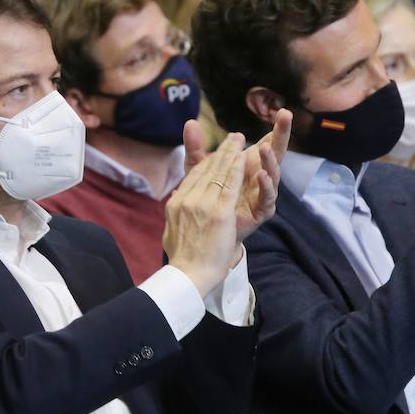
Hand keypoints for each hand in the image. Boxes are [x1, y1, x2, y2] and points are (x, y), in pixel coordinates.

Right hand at [164, 133, 245, 296]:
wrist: (188, 275)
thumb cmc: (183, 261)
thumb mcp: (171, 233)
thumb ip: (175, 216)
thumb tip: (173, 203)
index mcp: (175, 204)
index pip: (193, 177)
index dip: (207, 163)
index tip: (215, 154)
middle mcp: (186, 200)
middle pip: (206, 171)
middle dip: (220, 152)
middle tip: (232, 138)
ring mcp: (202, 204)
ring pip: (218, 174)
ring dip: (230, 154)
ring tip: (239, 140)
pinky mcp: (219, 212)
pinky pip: (229, 185)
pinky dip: (236, 169)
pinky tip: (244, 157)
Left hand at [183, 109, 289, 243]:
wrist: (207, 235)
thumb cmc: (207, 200)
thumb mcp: (199, 171)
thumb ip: (196, 148)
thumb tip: (190, 122)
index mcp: (250, 165)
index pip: (265, 142)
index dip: (274, 129)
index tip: (282, 111)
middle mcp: (260, 177)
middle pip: (275, 153)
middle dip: (281, 134)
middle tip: (286, 116)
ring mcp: (262, 194)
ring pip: (273, 175)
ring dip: (270, 160)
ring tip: (265, 147)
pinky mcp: (260, 212)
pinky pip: (267, 199)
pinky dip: (266, 187)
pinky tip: (262, 176)